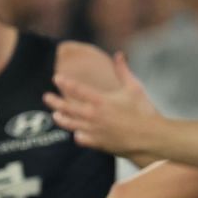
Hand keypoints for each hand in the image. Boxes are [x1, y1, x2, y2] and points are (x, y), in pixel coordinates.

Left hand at [47, 52, 162, 156]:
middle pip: (68, 108)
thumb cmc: (144, 111)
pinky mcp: (99, 144)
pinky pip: (82, 139)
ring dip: (62, 119)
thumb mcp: (134, 87)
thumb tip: (119, 54)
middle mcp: (95, 116)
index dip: (65, 83)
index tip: (56, 78)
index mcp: (102, 101)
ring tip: (55, 115)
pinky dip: (78, 135)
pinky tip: (75, 133)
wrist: (151, 139)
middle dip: (55, 101)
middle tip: (46, 97)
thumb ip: (123, 71)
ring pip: (72, 124)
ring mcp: (95, 131)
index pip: (77, 90)